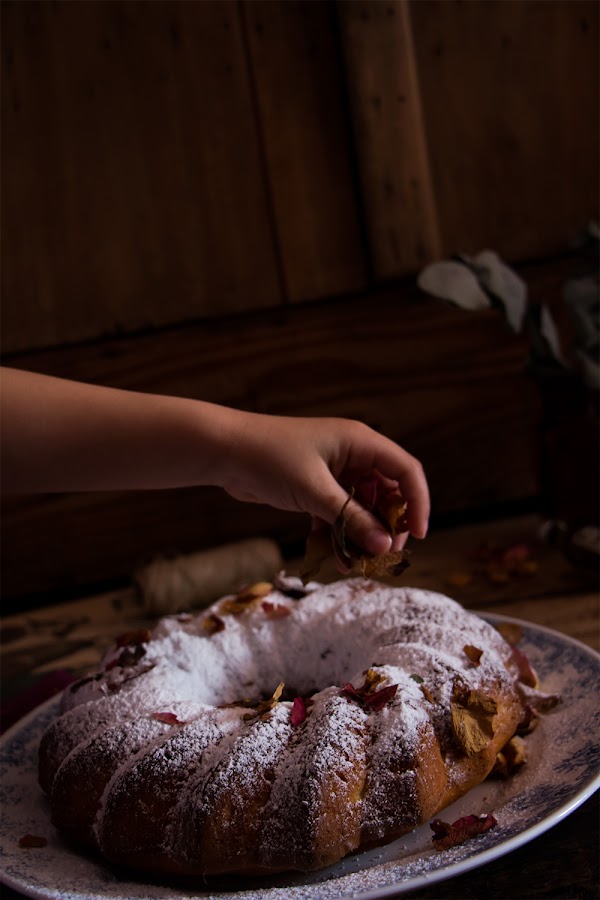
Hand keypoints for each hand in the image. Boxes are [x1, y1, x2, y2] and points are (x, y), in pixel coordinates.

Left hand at [220, 414, 429, 556]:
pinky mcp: (315, 488)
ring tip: (357, 565)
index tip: (417, 535)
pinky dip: (338, 535)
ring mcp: (333, 472)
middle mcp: (352, 455)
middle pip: (386, 493)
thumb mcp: (313, 491)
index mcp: (359, 442)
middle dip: (387, 526)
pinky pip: (338, 514)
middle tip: (383, 555)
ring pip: (361, 509)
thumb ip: (351, 519)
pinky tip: (333, 559)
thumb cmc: (268, 458)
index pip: (405, 471)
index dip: (417, 502)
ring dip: (361, 536)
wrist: (223, 451)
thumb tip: (384, 546)